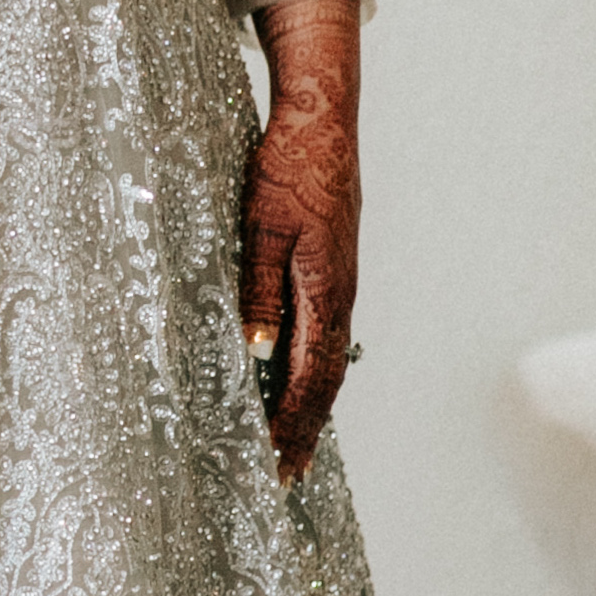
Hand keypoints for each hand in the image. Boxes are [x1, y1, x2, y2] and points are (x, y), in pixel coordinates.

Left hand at [241, 0, 360, 482]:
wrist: (321, 120)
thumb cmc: (286, 169)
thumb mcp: (261, 228)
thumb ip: (258, 290)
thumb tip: (255, 354)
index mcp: (325, 291)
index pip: (310, 376)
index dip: (293, 424)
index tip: (277, 463)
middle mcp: (339, 295)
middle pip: (326, 380)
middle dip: (304, 431)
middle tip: (285, 476)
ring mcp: (339, 284)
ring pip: (328, 361)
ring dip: (309, 407)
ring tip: (291, 446)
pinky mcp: (332, 271)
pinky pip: (325, 336)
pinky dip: (311, 372)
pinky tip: (293, 383)